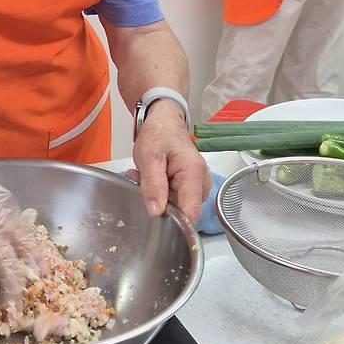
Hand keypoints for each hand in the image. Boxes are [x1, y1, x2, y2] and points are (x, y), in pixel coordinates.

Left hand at [128, 101, 210, 222]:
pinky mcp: (192, 185)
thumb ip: (152, 185)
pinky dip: (161, 191)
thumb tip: (156, 213)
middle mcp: (202, 182)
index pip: (191, 212)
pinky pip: (176, 199)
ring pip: (177, 206)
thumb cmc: (158, 134)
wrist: (164, 121)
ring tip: (146, 176)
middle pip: (182, 210)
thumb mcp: (148, 157)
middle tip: (141, 182)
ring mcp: (198, 184)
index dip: (174, 222)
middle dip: (159, 202)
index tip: (154, 216)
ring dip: (158, 196)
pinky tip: (153, 178)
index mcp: (193, 173)